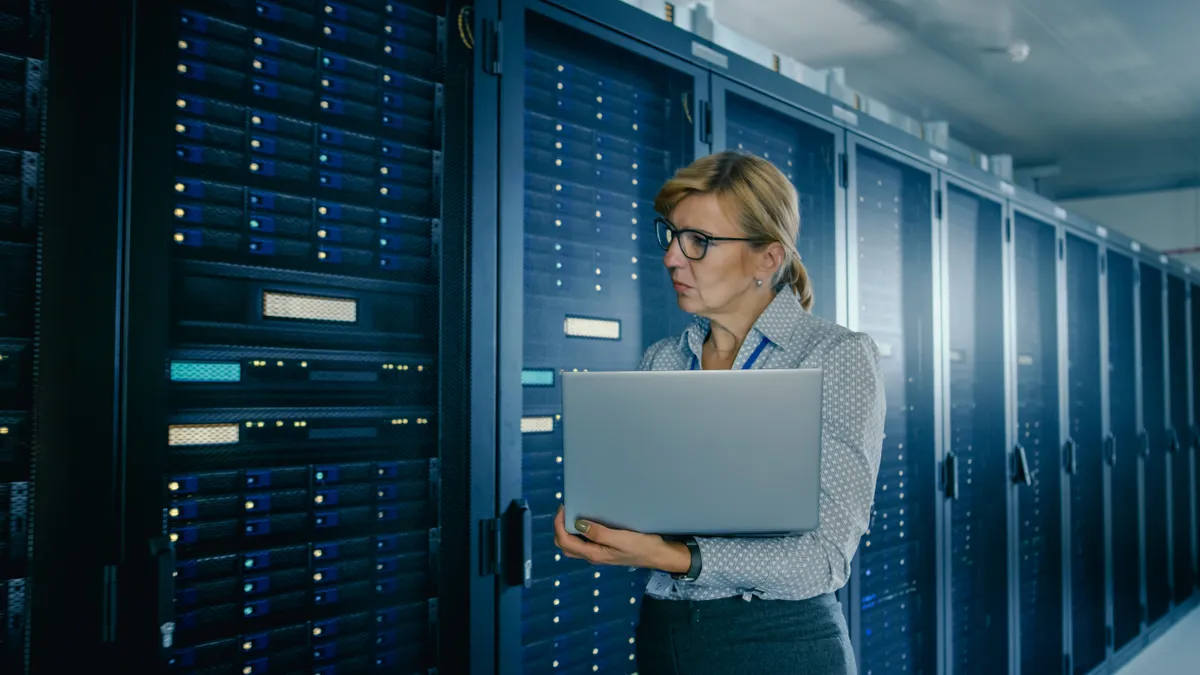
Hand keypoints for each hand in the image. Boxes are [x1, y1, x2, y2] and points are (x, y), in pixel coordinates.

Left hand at [554, 506, 690, 573]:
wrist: (659, 555)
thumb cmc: (642, 546)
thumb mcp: (621, 538)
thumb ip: (598, 533)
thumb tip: (577, 524)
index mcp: (594, 554)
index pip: (566, 542)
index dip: (559, 525)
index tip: (563, 508)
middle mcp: (593, 556)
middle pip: (565, 545)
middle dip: (559, 528)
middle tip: (565, 510)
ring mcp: (598, 554)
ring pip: (572, 545)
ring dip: (566, 530)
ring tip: (571, 514)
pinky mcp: (604, 550)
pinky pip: (582, 543)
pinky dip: (576, 532)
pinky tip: (584, 521)